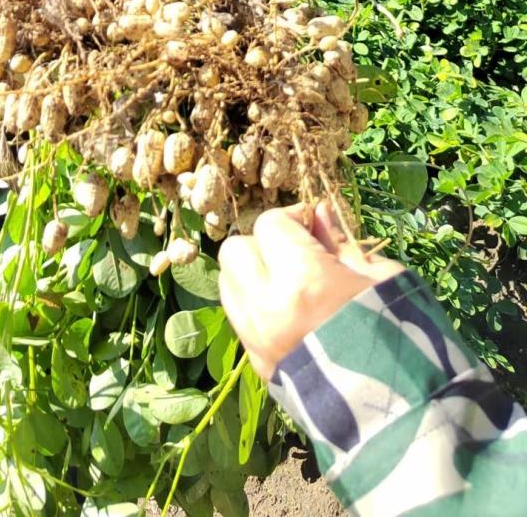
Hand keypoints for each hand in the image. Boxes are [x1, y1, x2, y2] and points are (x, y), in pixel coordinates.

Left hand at [219, 202, 402, 378]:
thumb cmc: (400, 336)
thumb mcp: (381, 277)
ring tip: (289, 285)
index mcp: (302, 279)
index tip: (315, 227)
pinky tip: (290, 315)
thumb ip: (341, 242)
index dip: (293, 219)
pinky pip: (240, 320)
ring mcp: (258, 341)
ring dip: (252, 275)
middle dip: (263, 245)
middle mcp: (267, 307)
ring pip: (228, 285)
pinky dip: (255, 307)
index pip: (270, 225)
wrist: (401, 416)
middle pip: (235, 251)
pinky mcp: (258, 367)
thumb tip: (318, 213)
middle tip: (296, 255)